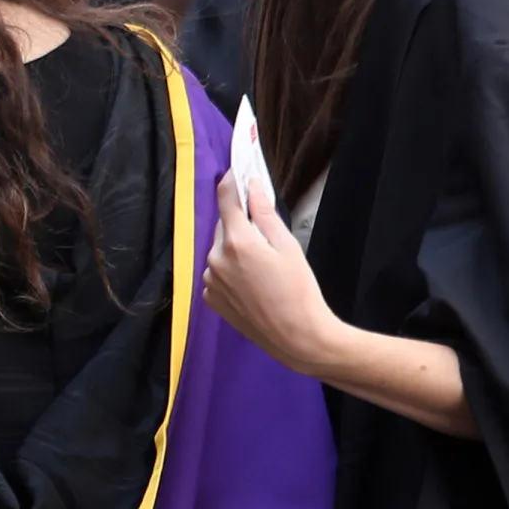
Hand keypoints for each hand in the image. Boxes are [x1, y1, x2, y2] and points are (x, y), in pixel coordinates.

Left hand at [203, 168, 343, 376]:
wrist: (297, 337)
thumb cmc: (299, 290)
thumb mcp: (288, 246)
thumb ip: (265, 214)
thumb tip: (253, 186)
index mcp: (236, 242)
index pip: (226, 199)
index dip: (232, 181)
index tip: (237, 170)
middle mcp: (215, 259)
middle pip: (224, 226)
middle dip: (240, 222)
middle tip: (263, 230)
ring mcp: (210, 281)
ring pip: (219, 250)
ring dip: (234, 248)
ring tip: (262, 266)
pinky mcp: (210, 298)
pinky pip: (217, 273)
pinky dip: (230, 270)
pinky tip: (252, 283)